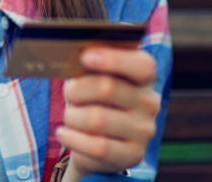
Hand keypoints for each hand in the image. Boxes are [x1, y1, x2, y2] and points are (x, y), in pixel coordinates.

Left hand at [57, 47, 159, 181]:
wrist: (98, 142)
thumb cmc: (93, 100)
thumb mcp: (92, 80)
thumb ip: (90, 68)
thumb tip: (73, 57)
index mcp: (143, 78)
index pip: (142, 65)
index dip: (114, 59)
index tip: (85, 56)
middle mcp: (149, 103)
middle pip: (107, 88)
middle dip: (77, 89)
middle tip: (69, 93)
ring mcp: (143, 131)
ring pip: (96, 119)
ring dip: (72, 116)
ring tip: (70, 116)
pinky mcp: (132, 154)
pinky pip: (97, 147)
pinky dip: (72, 138)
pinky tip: (63, 134)